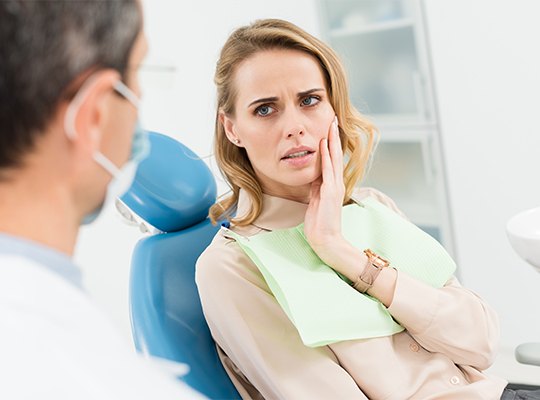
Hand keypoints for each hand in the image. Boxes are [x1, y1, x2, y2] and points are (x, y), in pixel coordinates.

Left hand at [304, 116, 347, 265]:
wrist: (326, 239)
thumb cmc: (320, 223)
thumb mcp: (316, 200)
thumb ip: (315, 187)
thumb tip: (312, 176)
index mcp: (332, 185)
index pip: (332, 160)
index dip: (330, 144)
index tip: (328, 129)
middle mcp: (336, 183)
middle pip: (335, 155)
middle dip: (333, 137)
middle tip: (333, 120)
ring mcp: (334, 187)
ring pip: (333, 159)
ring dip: (332, 142)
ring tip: (331, 126)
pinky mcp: (330, 193)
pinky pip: (327, 172)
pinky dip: (326, 158)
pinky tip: (324, 146)